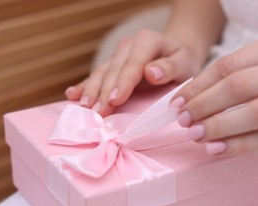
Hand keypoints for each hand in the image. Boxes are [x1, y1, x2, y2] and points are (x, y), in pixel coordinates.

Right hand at [65, 29, 200, 115]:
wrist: (175, 55)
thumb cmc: (182, 61)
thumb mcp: (185, 63)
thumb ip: (170, 67)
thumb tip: (150, 73)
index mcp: (147, 41)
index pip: (133, 65)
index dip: (123, 83)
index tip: (115, 100)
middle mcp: (128, 46)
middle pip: (113, 71)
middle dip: (104, 92)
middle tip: (97, 112)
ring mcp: (118, 55)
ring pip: (101, 73)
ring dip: (91, 91)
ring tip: (84, 107)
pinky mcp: (112, 65)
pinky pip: (97, 75)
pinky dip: (84, 86)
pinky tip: (72, 94)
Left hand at [171, 32, 257, 154]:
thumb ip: (247, 73)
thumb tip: (199, 97)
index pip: (229, 64)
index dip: (199, 85)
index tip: (179, 101)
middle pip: (239, 87)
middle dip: (204, 106)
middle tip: (183, 120)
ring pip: (255, 113)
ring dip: (219, 127)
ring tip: (196, 136)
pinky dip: (240, 145)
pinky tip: (219, 149)